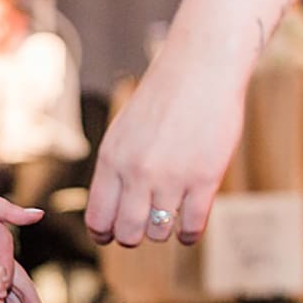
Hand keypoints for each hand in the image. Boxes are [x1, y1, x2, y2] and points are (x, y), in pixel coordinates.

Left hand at [86, 40, 248, 247]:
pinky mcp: (204, 179)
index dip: (104, 233)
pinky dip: (189, 234)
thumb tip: (110, 215)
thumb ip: (115, 172)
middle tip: (143, 225)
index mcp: (112, 160)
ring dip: (163, 230)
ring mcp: (171, 177)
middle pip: (127, 233)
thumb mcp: (123, 133)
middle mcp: (137, 172)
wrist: (201, 68)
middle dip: (133, 235)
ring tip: (169, 215)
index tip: (113, 233)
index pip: (98, 219)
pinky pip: (192, 228)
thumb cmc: (162, 99)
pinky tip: (189, 227)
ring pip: (159, 233)